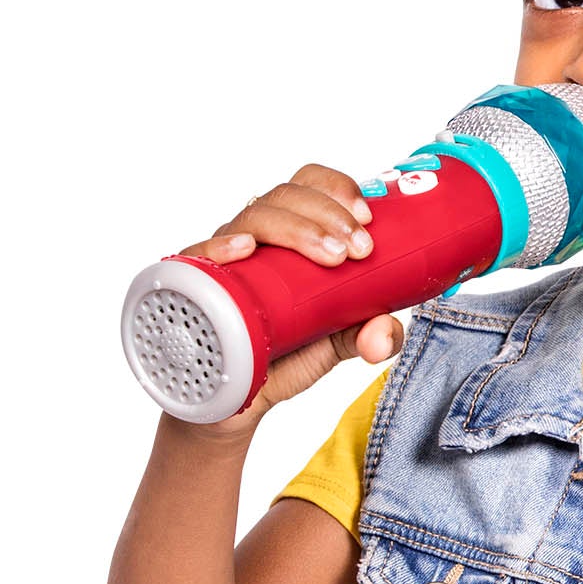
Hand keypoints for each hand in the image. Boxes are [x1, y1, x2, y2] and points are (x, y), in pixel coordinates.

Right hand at [180, 163, 404, 420]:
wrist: (245, 398)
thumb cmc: (289, 351)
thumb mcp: (341, 342)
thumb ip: (371, 333)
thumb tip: (383, 333)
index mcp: (294, 235)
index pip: (309, 185)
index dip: (336, 188)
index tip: (367, 217)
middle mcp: (259, 238)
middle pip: (285, 196)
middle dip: (328, 214)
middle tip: (358, 249)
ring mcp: (228, 259)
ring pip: (253, 217)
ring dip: (296, 228)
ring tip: (330, 256)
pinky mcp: (200, 286)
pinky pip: (198, 255)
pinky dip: (222, 245)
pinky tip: (246, 249)